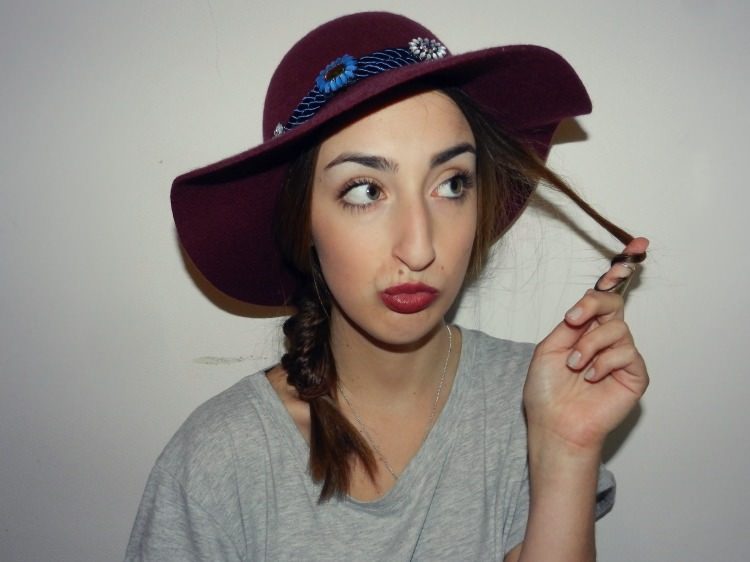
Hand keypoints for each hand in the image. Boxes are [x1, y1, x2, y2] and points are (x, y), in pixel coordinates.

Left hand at [523, 238, 649, 450]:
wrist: (554, 422)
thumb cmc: (547, 390)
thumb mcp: (550, 346)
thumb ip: (573, 322)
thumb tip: (590, 299)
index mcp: (584, 328)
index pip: (603, 296)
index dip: (618, 274)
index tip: (633, 251)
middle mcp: (604, 338)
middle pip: (613, 303)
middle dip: (594, 304)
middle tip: (573, 320)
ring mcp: (621, 355)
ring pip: (617, 328)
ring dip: (589, 345)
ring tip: (574, 366)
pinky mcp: (635, 374)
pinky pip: (626, 352)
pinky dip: (603, 363)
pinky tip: (590, 378)